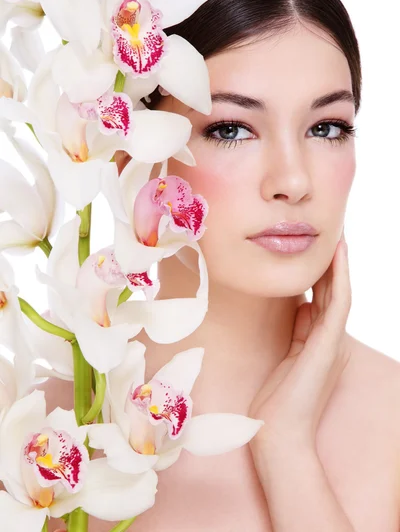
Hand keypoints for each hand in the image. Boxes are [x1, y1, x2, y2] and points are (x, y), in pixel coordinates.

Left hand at [249, 229, 351, 449]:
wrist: (277, 432)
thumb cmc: (276, 400)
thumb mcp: (285, 355)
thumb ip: (295, 331)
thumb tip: (297, 306)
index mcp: (317, 341)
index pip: (320, 298)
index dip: (319, 273)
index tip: (314, 249)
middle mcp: (328, 338)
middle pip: (331, 291)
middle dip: (330, 264)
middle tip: (331, 235)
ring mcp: (332, 340)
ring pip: (339, 292)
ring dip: (339, 264)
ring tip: (339, 237)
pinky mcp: (330, 343)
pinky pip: (339, 302)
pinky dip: (340, 277)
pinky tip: (338, 255)